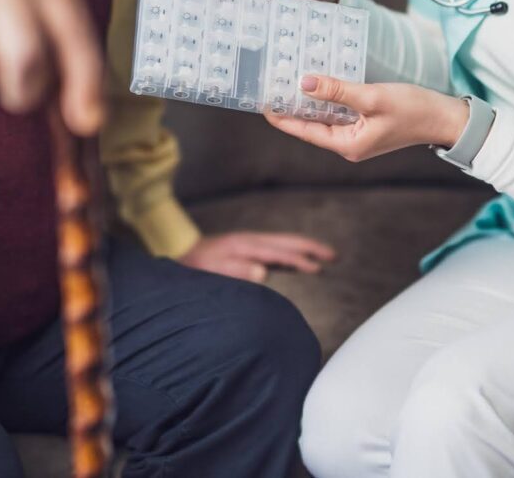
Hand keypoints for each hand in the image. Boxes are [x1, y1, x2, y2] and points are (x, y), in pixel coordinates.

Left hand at [178, 232, 336, 282]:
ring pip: (284, 245)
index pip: (279, 252)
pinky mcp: (248, 251)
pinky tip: (301, 264)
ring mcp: (250, 245)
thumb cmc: (195, 266)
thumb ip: (236, 270)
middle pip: (287, 242)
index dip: (300, 259)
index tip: (319, 267)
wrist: (179, 252)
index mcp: (245, 245)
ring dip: (305, 250)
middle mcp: (251, 241)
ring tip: (327, 258)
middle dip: (311, 248)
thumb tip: (264, 272)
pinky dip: (292, 256)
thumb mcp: (212, 270)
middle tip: (335, 256)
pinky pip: (276, 252)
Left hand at [266, 75, 470, 161]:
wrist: (446, 119)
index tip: (262, 102)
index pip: (304, 130)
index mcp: (347, 144)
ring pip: (324, 117)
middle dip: (292, 106)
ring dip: (309, 100)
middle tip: (271, 85)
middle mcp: (348, 144)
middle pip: (311, 124)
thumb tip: (304, 83)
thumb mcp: (372, 97)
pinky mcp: (366, 125)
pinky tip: (319, 82)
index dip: (281, 116)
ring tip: (287, 81)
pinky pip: (339, 112)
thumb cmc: (414, 110)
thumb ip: (337, 91)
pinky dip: (328, 98)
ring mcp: (357, 135)